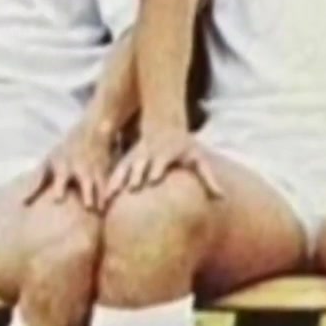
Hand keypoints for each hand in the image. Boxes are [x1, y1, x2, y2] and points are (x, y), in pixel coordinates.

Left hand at [24, 126, 112, 212]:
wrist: (92, 132)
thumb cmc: (64, 152)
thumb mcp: (49, 162)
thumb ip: (36, 183)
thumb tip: (22, 203)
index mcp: (63, 165)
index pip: (61, 176)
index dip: (59, 187)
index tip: (57, 199)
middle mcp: (80, 168)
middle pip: (85, 181)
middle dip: (87, 193)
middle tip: (88, 207)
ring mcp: (94, 171)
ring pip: (99, 185)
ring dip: (100, 198)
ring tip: (99, 211)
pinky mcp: (105, 173)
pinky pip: (107, 187)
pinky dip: (107, 197)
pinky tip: (105, 210)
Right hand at [106, 125, 222, 201]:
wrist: (164, 125)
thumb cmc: (184, 147)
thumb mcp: (198, 160)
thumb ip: (208, 179)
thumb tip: (222, 197)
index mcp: (166, 154)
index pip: (161, 161)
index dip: (157, 168)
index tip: (153, 179)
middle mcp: (149, 155)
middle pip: (141, 164)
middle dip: (136, 175)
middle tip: (132, 188)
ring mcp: (136, 158)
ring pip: (124, 169)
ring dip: (117, 181)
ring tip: (109, 197)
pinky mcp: (127, 161)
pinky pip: (116, 174)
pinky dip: (110, 185)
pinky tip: (103, 200)